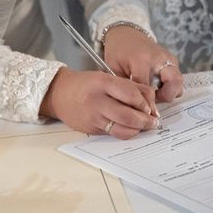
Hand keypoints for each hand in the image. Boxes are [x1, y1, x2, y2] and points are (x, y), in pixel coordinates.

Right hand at [39, 67, 159, 139]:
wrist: (59, 94)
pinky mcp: (91, 129)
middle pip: (128, 116)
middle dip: (145, 121)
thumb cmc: (87, 84)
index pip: (131, 95)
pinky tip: (130, 128)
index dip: (145, 104)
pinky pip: (113, 134)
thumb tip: (152, 105)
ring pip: (122, 130)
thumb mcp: (108, 77)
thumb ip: (131, 87)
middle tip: (153, 122)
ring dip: (137, 131)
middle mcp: (97, 100)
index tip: (151, 108)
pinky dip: (125, 132)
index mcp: (103, 83)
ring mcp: (93, 117)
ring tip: (144, 127)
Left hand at [103, 26, 183, 101]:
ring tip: (154, 94)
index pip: (147, 88)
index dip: (146, 103)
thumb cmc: (118, 50)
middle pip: (173, 83)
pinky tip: (157, 87)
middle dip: (165, 97)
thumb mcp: (114, 68)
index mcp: (141, 60)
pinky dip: (170, 87)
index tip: (144, 115)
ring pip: (178, 82)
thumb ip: (124, 87)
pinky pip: (177, 78)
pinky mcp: (173, 60)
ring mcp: (168, 58)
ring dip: (169, 92)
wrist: (126, 33)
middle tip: (153, 102)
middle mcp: (159, 58)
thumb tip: (132, 108)